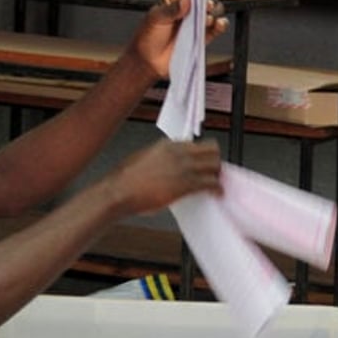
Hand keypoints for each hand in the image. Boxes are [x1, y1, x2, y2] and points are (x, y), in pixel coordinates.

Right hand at [105, 139, 222, 214]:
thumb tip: (168, 164)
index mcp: (167, 145)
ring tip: (216, 183)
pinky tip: (217, 193)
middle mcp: (178, 153)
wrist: (120, 191)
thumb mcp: (144, 158)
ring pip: (215, 165)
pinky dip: (217, 188)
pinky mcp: (185, 184)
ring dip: (217, 175)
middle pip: (211, 150)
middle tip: (214, 171)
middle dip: (215, 161)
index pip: (197, 143)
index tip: (205, 162)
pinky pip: (211, 183)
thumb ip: (161, 158)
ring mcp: (183, 167)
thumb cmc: (126, 179)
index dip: (204, 154)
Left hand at [131, 0, 227, 79]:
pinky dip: (221, 26)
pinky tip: (219, 24)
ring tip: (206, 19)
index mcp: (178, 0)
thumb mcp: (155, 19)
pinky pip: (216, 30)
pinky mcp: (202, 38)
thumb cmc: (148, 37)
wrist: (148, 61)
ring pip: (215, 13)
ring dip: (215, 13)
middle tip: (207, 6)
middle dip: (211, 1)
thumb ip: (171, 9)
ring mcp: (197, 24)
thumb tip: (186, 0)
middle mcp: (190, 10)